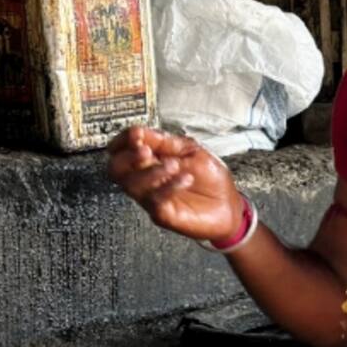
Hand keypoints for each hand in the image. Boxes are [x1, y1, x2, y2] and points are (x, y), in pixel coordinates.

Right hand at [106, 126, 243, 242]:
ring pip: (132, 185)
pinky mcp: (162, 214)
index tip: (136, 135)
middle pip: (116, 169)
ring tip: (175, 165)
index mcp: (150, 159)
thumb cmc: (210, 178)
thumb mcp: (191, 150)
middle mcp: (145, 179)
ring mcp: (151, 198)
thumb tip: (139, 131)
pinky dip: (168, 187)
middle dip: (128, 157)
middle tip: (145, 151)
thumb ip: (165, 142)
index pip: (122, 148)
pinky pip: (154, 200)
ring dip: (151, 172)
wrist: (229, 206)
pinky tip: (185, 179)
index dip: (124, 140)